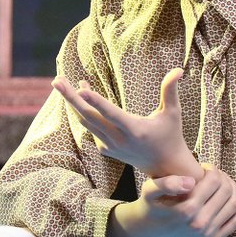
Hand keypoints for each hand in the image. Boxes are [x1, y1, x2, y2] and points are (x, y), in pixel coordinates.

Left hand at [51, 68, 202, 179]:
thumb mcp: (173, 113)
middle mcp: (119, 139)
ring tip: (63, 83)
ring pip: (86, 122)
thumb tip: (179, 69)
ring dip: (74, 103)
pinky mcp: (106, 149)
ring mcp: (110, 146)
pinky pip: (91, 128)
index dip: (96, 101)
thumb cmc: (171, 135)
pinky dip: (84, 112)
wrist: (164, 167)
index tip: (81, 89)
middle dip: (71, 98)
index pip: (112, 113)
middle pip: (89, 117)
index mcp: (135, 130)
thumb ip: (171, 90)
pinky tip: (81, 97)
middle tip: (57, 80)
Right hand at [108, 165, 235, 236]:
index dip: (212, 169)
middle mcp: (199, 224)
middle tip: (215, 174)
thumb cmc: (152, 204)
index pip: (214, 181)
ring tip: (223, 182)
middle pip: (226, 191)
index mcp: (186, 210)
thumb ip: (167, 183)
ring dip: (233, 188)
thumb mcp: (150, 189)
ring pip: (235, 204)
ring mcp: (208, 235)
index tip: (205, 167)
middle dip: (223, 177)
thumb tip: (190, 181)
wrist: (150, 229)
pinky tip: (235, 194)